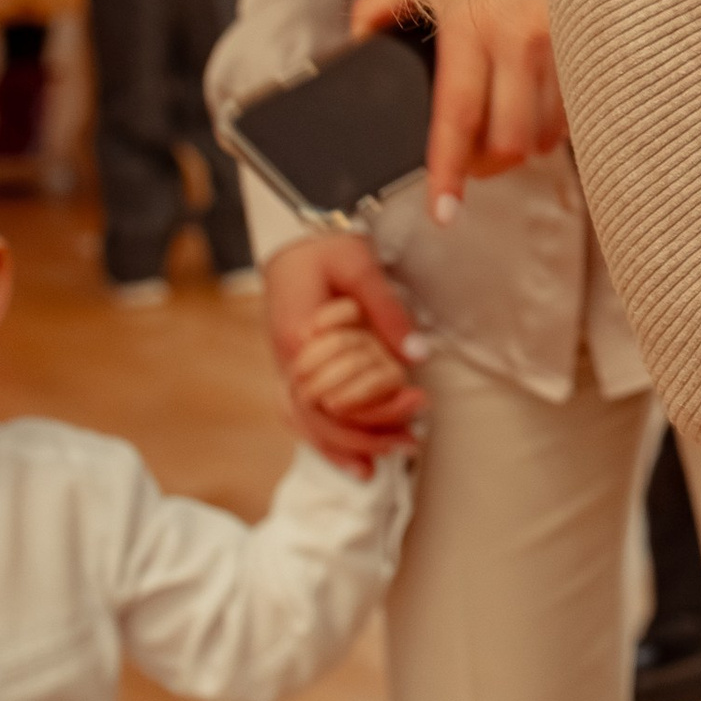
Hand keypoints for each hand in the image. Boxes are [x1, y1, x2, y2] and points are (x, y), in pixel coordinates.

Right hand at [264, 232, 420, 467]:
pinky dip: (324, 441)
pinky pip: (300, 416)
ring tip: (387, 460)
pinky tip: (352, 458)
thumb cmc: (324, 248)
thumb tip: (415, 355)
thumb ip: (385, 310)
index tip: (417, 403)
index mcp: (300, 338)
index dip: (377, 408)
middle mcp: (286, 362)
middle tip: (413, 440)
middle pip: (320, 419)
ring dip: (346, 447)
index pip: (335, 394)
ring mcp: (284, 369)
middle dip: (367, 436)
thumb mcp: (359, 265)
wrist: (289, 239)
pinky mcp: (290, 371)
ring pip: (307, 425)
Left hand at [350, 0, 567, 221]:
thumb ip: (380, 5)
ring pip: (546, 135)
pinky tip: (535, 108)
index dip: (450, 170)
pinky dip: (552, 125)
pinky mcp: (592, 48)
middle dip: (489, 165)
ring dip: (522, 146)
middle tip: (473, 161)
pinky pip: (574, 113)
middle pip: (510, 141)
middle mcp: (521, 38)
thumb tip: (354, 43)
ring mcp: (564, 45)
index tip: (444, 210)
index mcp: (471, 25)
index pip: (458, 115)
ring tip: (504, 128)